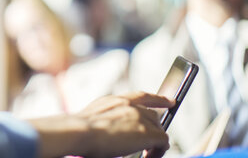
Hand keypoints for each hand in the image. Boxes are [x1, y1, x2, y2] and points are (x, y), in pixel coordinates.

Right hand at [28, 91, 174, 157]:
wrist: (79, 131)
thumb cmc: (78, 130)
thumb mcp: (92, 117)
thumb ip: (105, 117)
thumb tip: (107, 129)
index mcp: (115, 100)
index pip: (142, 96)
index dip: (158, 98)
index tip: (169, 101)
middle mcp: (129, 105)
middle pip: (153, 115)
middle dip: (154, 128)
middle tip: (148, 144)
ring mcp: (139, 117)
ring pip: (159, 128)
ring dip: (155, 141)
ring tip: (147, 154)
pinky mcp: (146, 132)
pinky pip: (163, 141)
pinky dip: (159, 151)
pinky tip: (149, 156)